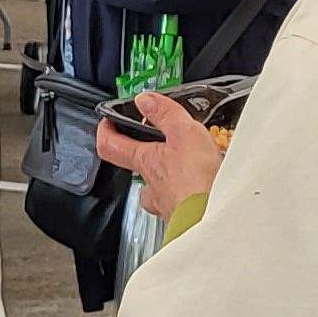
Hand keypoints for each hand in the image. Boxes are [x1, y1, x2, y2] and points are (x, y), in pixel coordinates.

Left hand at [96, 93, 221, 217]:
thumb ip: (163, 114)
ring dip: (169, 176)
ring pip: (159, 187)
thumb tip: (145, 100)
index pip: (109, 145)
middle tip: (160, 144)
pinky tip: (204, 187)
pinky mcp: (183, 216)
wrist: (213, 216)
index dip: (105, 131)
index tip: (107, 121)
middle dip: (148, 156)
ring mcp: (165, 203)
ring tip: (190, 166)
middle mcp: (149, 185)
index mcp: (144, 161)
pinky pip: (180, 202)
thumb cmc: (196, 179)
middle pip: (137, 168)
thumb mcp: (183, 132)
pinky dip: (187, 194)